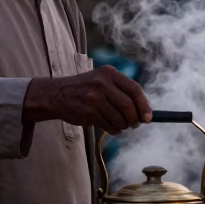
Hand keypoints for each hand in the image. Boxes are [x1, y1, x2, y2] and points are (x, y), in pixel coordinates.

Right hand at [23, 66, 151, 134]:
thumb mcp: (101, 80)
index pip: (134, 89)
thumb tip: (143, 111)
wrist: (56, 94)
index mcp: (109, 73)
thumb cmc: (84, 89)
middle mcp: (102, 83)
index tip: (148, 117)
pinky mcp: (87, 111)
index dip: (144, 105)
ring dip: (123, 126)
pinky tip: (113, 129)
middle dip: (134, 119)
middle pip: (128, 105)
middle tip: (135, 124)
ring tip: (121, 126)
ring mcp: (94, 97)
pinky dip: (114, 130)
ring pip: (118, 118)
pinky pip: (108, 125)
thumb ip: (120, 91)